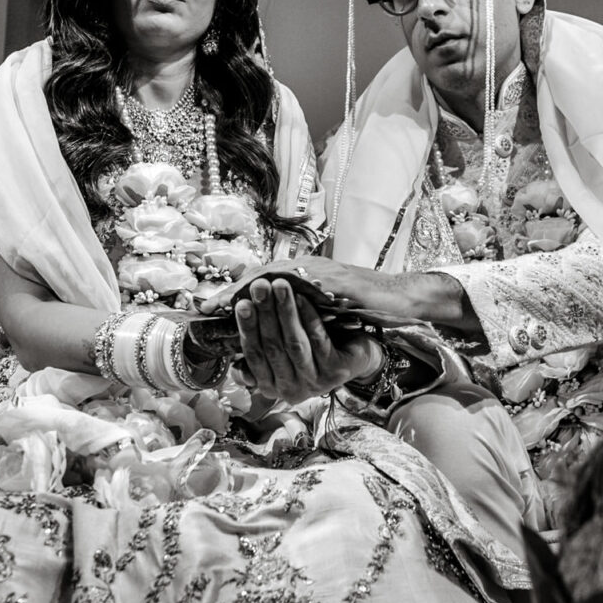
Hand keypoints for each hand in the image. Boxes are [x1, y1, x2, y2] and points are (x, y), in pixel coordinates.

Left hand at [203, 256, 473, 331]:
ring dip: (249, 290)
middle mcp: (306, 269)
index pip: (257, 282)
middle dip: (231, 293)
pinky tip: (266, 298)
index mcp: (300, 278)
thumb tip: (266, 332)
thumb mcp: (321, 311)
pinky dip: (281, 292)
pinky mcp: (335, 280)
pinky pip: (303, 283)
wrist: (398, 300)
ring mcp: (320, 272)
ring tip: (227, 305)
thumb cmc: (360, 309)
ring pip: (275, 275)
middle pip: (258, 276)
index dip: (231, 295)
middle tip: (205, 307)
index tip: (205, 309)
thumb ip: (295, 316)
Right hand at [232, 278, 383, 404]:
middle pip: (272, 347)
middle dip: (265, 313)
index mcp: (270, 385)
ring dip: (285, 312)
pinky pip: (318, 341)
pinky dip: (309, 318)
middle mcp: (289, 390)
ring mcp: (313, 383)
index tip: (241, 302)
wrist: (356, 356)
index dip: (247, 328)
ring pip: (294, 344)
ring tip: (279, 286)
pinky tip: (303, 297)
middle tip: (259, 286)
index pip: (253, 355)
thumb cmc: (313, 346)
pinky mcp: (335, 373)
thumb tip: (237, 315)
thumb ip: (261, 338)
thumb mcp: (284, 345)